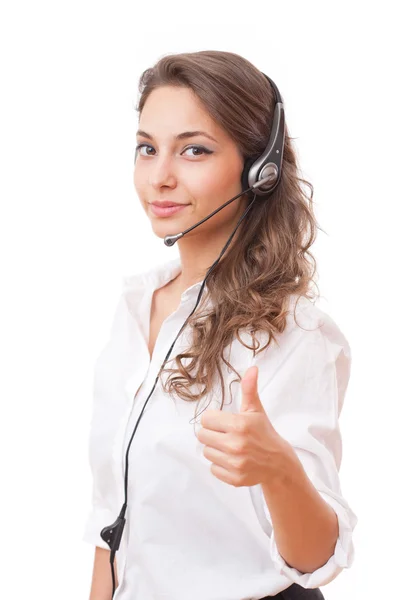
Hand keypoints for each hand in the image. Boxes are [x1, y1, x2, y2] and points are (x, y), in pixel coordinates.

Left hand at [197, 365, 293, 486]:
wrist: (279, 463)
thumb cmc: (264, 433)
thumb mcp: (256, 410)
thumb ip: (249, 389)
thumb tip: (252, 368)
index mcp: (239, 425)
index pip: (206, 419)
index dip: (214, 419)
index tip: (224, 422)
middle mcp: (236, 444)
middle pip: (202, 436)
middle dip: (212, 433)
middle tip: (226, 434)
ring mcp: (235, 463)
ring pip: (206, 452)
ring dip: (216, 449)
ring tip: (231, 447)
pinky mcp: (234, 478)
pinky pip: (213, 469)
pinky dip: (220, 465)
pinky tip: (233, 460)